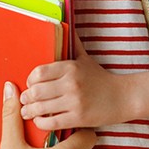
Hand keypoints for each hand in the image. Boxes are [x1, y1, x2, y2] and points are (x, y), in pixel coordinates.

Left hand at [20, 35, 135, 130]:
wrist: (123, 97)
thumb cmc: (100, 78)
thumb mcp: (85, 58)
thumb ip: (72, 44)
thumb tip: (63, 25)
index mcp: (70, 67)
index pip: (39, 72)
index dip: (30, 80)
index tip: (30, 84)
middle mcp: (71, 83)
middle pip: (36, 91)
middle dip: (26, 97)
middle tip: (24, 100)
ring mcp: (75, 102)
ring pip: (41, 108)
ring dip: (29, 111)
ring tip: (27, 112)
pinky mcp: (78, 118)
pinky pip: (51, 123)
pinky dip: (41, 123)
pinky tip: (40, 121)